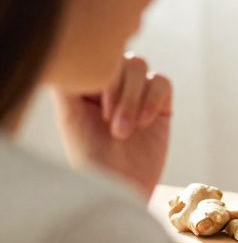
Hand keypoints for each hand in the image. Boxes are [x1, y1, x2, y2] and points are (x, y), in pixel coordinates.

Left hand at [53, 52, 171, 196]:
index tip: (97, 110)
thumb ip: (69, 85)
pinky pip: (163, 83)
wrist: (123, 187)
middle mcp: (110, 85)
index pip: (97, 58)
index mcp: (85, 85)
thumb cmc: (91, 158)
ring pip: (141, 67)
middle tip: (114, 127)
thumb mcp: (70, 119)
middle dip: (121, 93)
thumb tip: (77, 56)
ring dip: (135, 98)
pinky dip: (154, 101)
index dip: (102, 78)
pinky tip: (145, 124)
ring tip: (126, 130)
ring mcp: (137, 94)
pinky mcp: (161, 104)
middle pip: (122, 59)